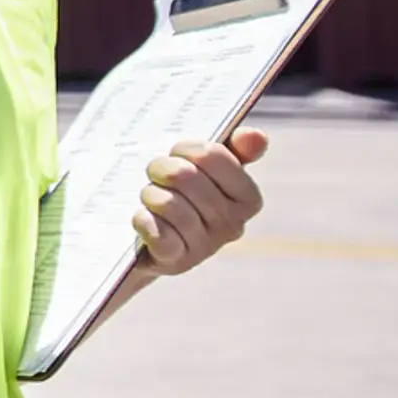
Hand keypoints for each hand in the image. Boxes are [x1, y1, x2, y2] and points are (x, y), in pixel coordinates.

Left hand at [131, 130, 268, 277]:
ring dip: (149, 194)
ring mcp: (205, 246)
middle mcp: (232, 225)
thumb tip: (255, 136)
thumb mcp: (208, 168)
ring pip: (168, 203)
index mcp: (248, 198)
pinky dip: (144, 220)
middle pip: (184, 176)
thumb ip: (235, 148)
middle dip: (161, 168)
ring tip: (150, 197)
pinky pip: (158, 233)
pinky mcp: (176, 261)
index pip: (212, 155)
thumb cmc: (183, 193)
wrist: (150, 239)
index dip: (185, 148)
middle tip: (155, 173)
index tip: (176, 152)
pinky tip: (141, 216)